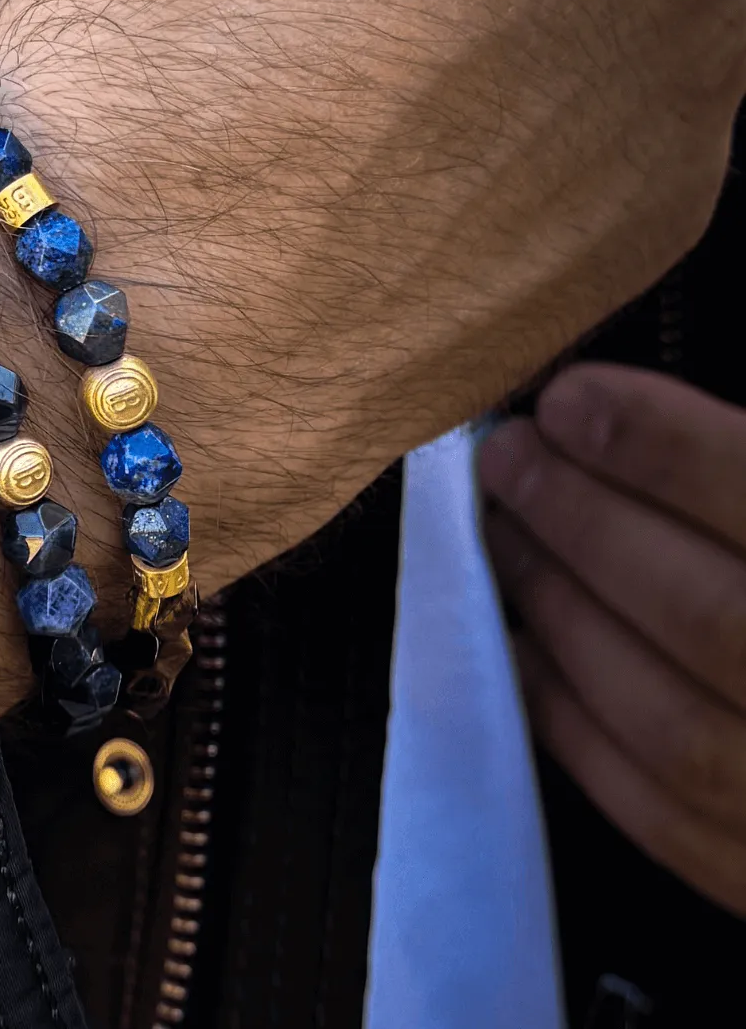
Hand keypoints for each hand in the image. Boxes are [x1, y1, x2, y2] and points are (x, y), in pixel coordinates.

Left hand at [480, 366, 745, 916]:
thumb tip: (639, 419)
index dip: (666, 449)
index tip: (570, 399)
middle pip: (714, 619)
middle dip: (586, 526)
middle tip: (508, 459)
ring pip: (678, 729)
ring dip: (566, 618)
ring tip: (506, 535)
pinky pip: (668, 822)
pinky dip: (577, 727)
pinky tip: (527, 648)